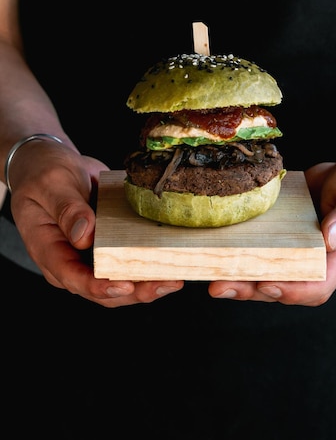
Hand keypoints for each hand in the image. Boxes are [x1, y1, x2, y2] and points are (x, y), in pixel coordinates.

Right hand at [9, 140, 183, 306]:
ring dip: (148, 282)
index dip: (100, 287)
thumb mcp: (51, 184)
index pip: (74, 278)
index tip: (126, 286)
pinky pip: (130, 259)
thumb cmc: (43, 172)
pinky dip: (150, 262)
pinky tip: (173, 258)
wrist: (52, 161)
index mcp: (49, 250)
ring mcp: (92, 254)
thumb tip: (85, 235)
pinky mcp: (110, 244)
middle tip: (167, 283)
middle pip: (104, 289)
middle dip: (137, 291)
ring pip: (121, 281)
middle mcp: (72, 259)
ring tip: (176, 278)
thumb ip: (67, 209)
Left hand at [207, 153, 335, 304]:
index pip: (315, 286)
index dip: (291, 290)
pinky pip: (256, 244)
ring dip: (237, 274)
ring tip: (209, 274)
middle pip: (280, 284)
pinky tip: (212, 244)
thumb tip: (330, 237)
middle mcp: (311, 258)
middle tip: (219, 285)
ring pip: (263, 268)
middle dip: (250, 288)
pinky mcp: (277, 229)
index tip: (267, 284)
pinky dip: (236, 248)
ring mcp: (292, 245)